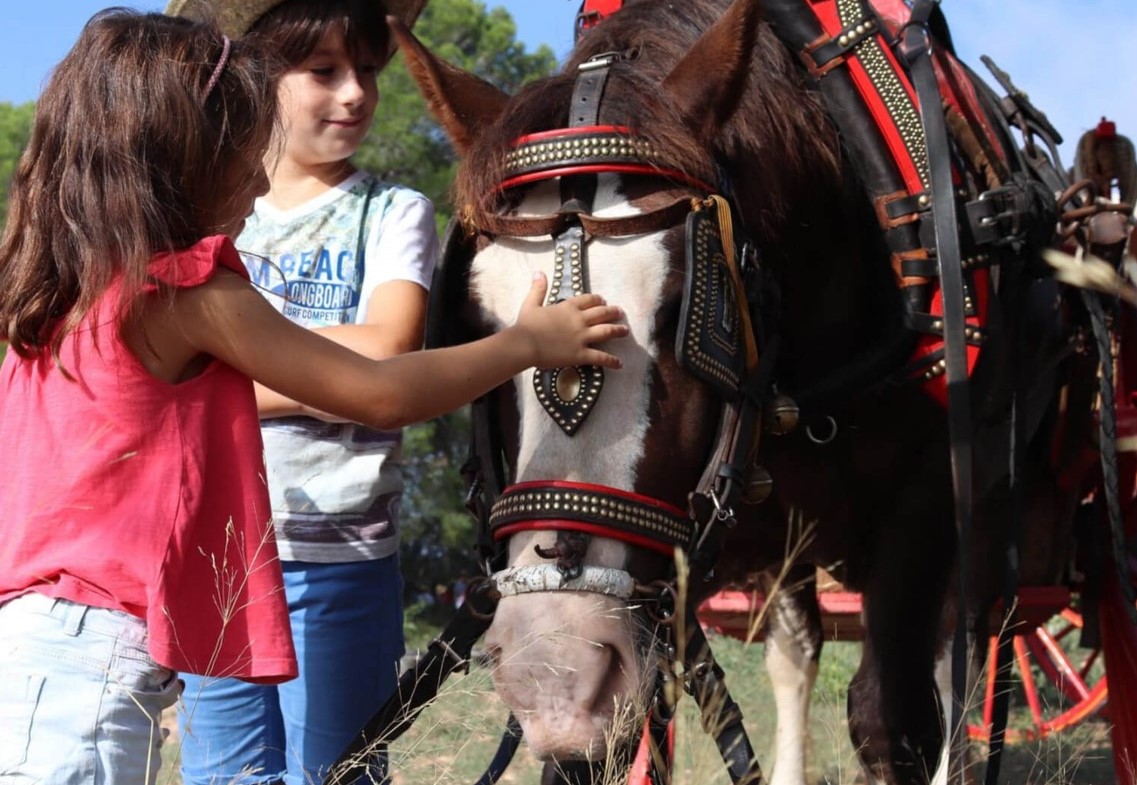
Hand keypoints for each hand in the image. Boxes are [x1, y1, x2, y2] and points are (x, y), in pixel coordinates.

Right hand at [511, 272, 626, 369]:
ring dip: (617, 331)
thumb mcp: (531, 304)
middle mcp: (579, 320)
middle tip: (620, 313)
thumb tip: (539, 272)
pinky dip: (611, 361)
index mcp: (568, 307)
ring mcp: (582, 337)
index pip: (589, 300)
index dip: (598, 300)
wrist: (524, 344)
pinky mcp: (581, 354)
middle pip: (602, 313)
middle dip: (613, 312)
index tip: (604, 301)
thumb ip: (538, 289)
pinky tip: (619, 364)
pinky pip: (600, 357)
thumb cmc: (526, 325)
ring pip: (606, 331)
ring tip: (625, 331)